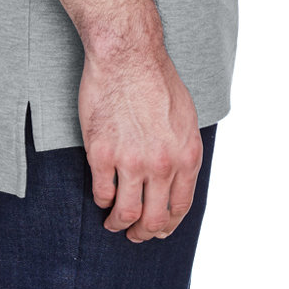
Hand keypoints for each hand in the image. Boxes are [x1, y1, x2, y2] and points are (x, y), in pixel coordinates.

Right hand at [77, 42, 203, 242]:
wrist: (127, 53)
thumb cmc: (156, 79)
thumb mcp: (185, 117)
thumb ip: (182, 151)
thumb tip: (176, 179)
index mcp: (187, 155)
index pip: (180, 208)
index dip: (167, 225)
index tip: (158, 229)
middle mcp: (162, 164)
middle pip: (154, 219)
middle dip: (143, 233)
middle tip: (134, 234)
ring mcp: (131, 161)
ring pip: (126, 214)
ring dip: (119, 224)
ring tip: (113, 221)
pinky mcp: (102, 154)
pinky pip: (102, 192)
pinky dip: (102, 199)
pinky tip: (102, 194)